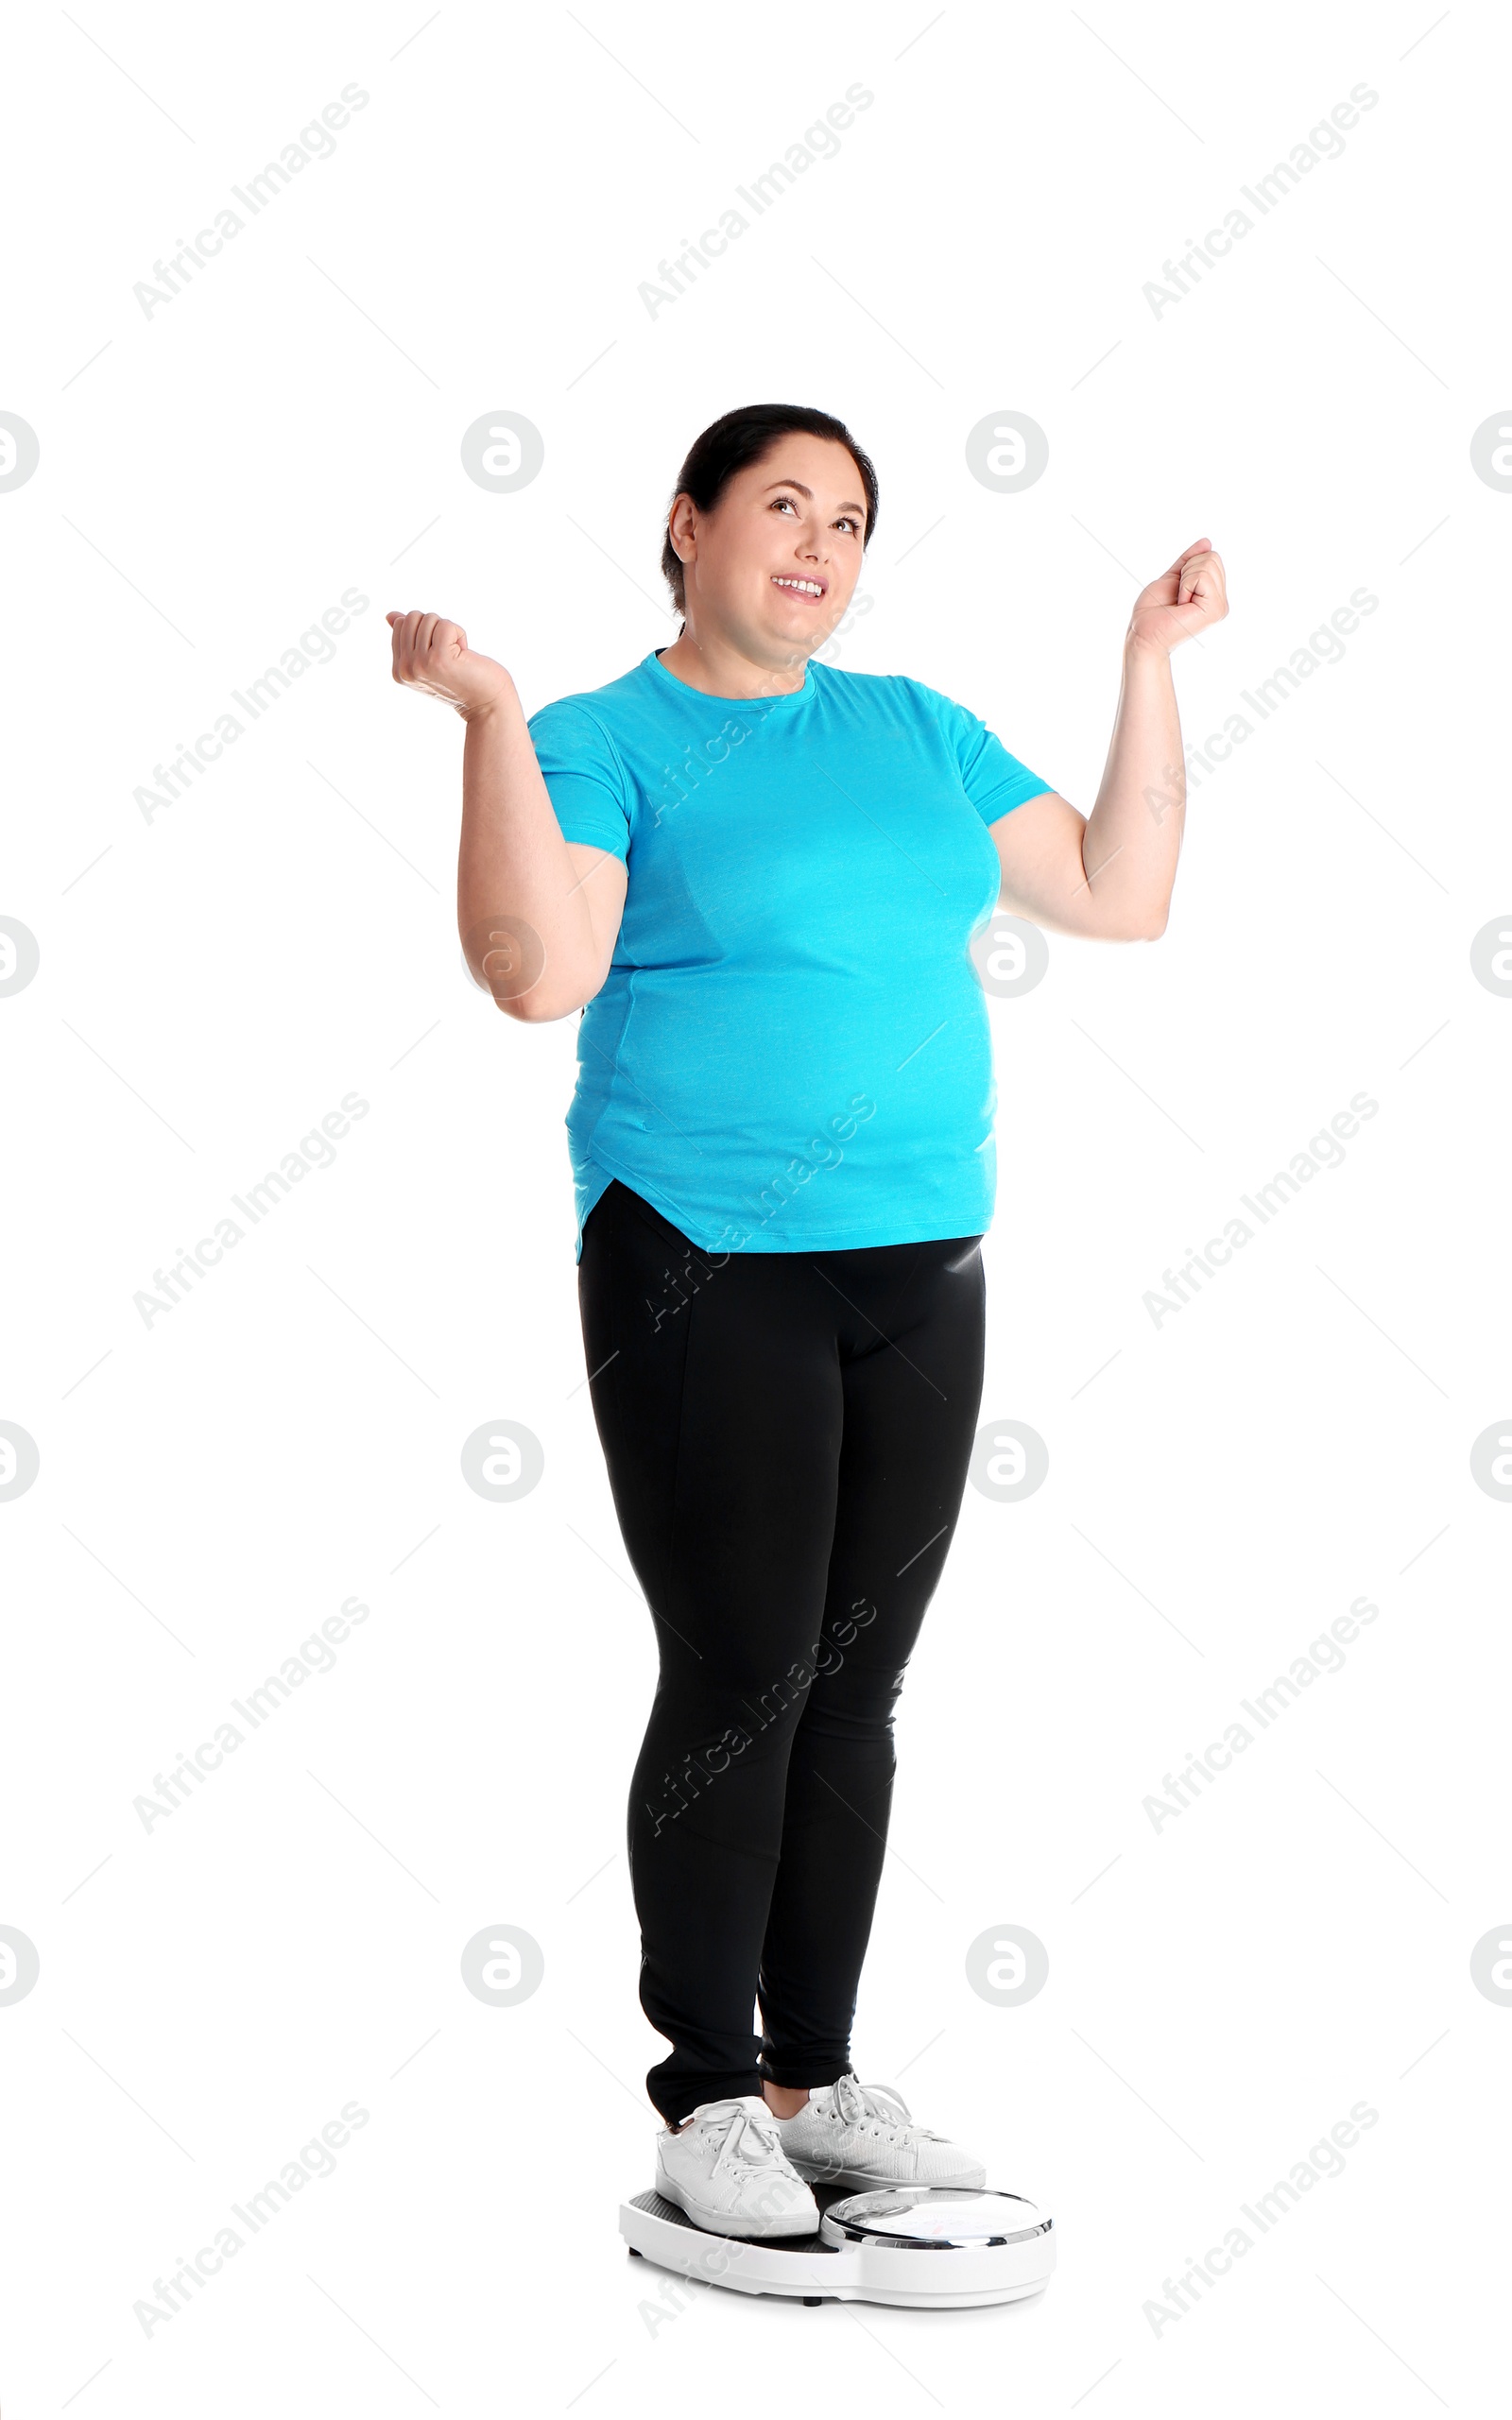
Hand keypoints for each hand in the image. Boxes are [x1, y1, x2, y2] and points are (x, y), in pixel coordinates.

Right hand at [385, 610, 512, 716]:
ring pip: (429, 619)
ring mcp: (420, 664)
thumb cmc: (462, 678)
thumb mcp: (429, 657)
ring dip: (449, 631)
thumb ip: (409, 638)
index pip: (400, 623)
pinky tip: (464, 654)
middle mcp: (405, 669)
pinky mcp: (439, 658)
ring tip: (457, 656)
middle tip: (449, 652)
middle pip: (412, 617)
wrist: (487, 703)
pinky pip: (446, 625)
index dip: (425, 630)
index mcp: (399, 669)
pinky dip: (460, 634)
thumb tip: (390, 616)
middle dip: (435, 627)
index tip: (439, 652)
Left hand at [1127, 540, 1227, 656]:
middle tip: (1178, 595)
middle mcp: (1221, 602)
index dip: (1188, 566)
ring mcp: (1219, 607)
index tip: (1178, 589)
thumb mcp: (1173, 577)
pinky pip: (1202, 576)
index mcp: (1213, 595)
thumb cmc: (1153, 610)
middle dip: (1188, 570)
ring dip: (1185, 578)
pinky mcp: (1214, 610)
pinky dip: (1185, 585)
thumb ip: (1190, 561)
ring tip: (1179, 601)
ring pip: (1208, 563)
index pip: (1211, 556)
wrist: (1142, 632)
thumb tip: (1207, 542)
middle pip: (1212, 557)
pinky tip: (1181, 605)